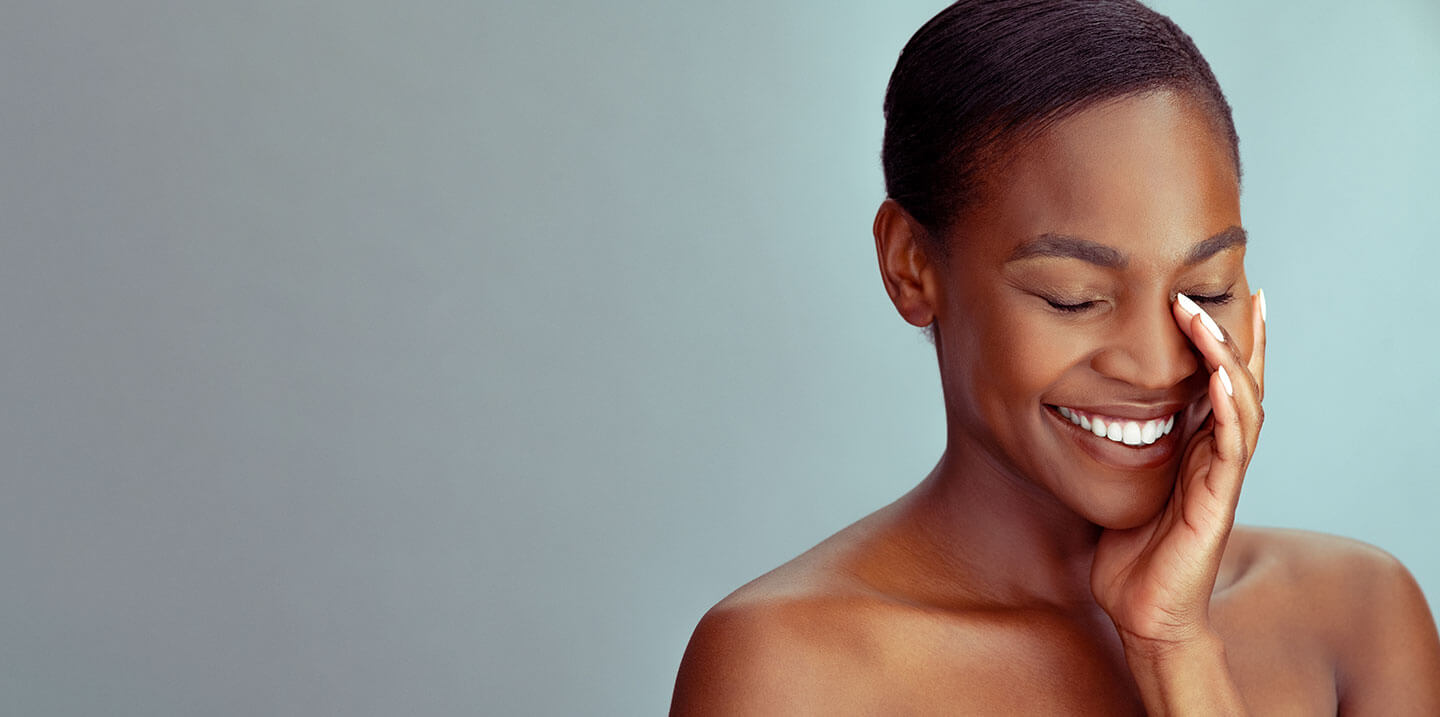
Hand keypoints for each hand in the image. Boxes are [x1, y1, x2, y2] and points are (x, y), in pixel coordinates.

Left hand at [1090, 290, 1266, 649]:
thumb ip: (1108, 444)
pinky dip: (1231, 410)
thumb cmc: (1127, 552)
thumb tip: (1067, 402)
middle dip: (1232, 332)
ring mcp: (1220, 478)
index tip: (1210, 290)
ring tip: (1205, 317)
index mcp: (1194, 446)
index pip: (1216, 380)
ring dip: (1226, 357)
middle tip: (1223, 284)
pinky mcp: (1217, 503)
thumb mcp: (1112, 482)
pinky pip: (1231, 448)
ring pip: (1241, 404)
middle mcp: (1215, 455)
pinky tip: (1222, 380)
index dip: (1219, 338)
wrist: (1142, 613)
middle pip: (1240, 380)